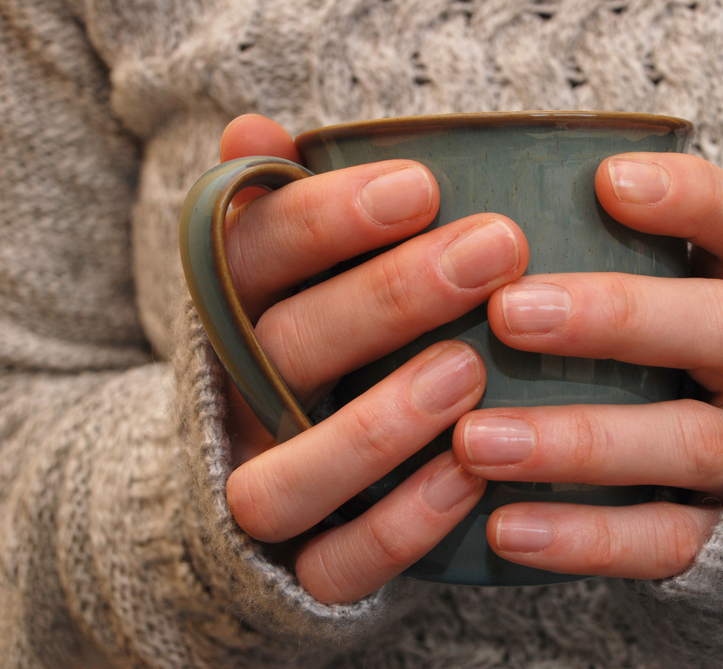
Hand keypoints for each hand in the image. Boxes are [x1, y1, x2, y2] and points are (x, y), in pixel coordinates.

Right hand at [218, 115, 529, 602]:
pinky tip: (467, 474)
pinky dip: (398, 525)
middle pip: (285, 349)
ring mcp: (261, 490)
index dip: (327, 219)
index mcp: (230, 317)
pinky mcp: (299, 569)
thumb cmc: (295, 351)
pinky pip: (335, 565)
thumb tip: (254, 129)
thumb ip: (277, 210)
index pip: (254, 255)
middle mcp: (235, 402)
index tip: (421, 185)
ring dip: (376, 426)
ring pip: (290, 478)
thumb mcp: (279, 277)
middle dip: (388, 297)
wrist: (241, 473)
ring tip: (468, 370)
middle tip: (493, 251)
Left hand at [452, 152, 722, 579]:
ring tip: (476, 441)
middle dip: (617, 315)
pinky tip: (503, 528)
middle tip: (508, 313)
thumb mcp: (640, 308)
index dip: (696, 197)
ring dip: (579, 438)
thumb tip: (459, 222)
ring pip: (689, 440)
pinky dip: (585, 536)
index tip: (606, 180)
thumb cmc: (653, 373)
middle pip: (722, 326)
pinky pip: (665, 541)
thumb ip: (581, 263)